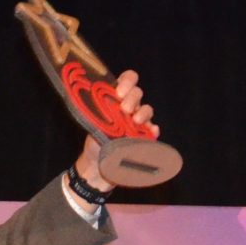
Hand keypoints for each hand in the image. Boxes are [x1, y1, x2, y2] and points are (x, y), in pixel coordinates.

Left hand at [74, 70, 156, 192]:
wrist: (98, 165)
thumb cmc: (94, 140)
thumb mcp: (91, 122)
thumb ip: (97, 111)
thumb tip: (95, 102)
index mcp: (116, 98)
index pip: (128, 79)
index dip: (127, 81)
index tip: (119, 92)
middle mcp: (129, 106)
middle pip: (138, 93)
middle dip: (132, 98)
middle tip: (124, 108)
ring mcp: (138, 121)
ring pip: (147, 109)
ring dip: (143, 112)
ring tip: (135, 120)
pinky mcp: (143, 136)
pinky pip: (152, 130)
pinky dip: (153, 129)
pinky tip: (152, 132)